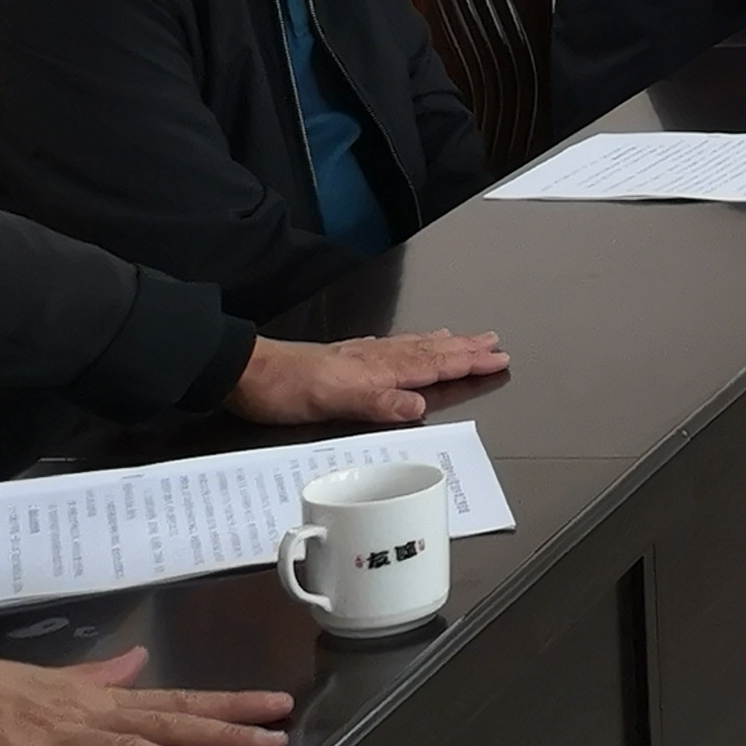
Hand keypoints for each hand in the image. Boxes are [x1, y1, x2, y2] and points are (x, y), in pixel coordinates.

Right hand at [0, 644, 293, 745]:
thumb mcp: (51, 680)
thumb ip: (98, 676)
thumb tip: (136, 662)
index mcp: (99, 701)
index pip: (177, 701)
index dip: (230, 706)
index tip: (279, 707)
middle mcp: (87, 715)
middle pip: (167, 724)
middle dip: (225, 734)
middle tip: (276, 741)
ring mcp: (51, 737)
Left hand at [231, 330, 508, 426]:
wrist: (247, 372)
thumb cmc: (287, 390)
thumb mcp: (333, 402)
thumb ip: (378, 404)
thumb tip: (420, 407)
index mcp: (378, 371)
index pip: (433, 365)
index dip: (467, 363)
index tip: (499, 358)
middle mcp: (374, 360)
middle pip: (429, 351)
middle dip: (465, 349)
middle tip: (495, 342)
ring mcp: (360, 357)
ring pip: (412, 348)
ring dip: (443, 344)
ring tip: (465, 338)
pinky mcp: (344, 360)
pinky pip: (391, 349)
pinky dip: (409, 346)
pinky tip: (407, 346)